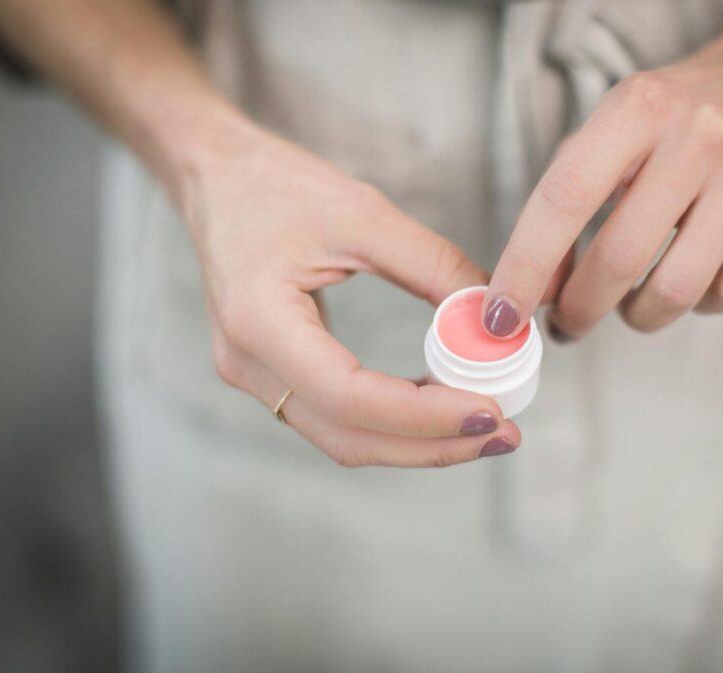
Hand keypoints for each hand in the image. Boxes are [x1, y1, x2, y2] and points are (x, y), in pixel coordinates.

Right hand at [180, 122, 519, 465]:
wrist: (217, 178)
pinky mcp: (272, 375)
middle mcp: (247, 363)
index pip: (349, 397)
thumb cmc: (277, 185)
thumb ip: (434, 265)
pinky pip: (337, 418)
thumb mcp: (364, 213)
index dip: (425, 416)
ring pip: (344, 439)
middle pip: (348, 437)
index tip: (490, 412)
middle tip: (505, 435)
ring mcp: (254, 376)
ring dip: (417, 442)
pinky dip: (394, 422)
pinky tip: (442, 407)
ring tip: (485, 428)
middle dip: (433, 445)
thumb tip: (497, 317)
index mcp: (258, 319)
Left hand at [483, 37, 722, 340]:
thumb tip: (534, 292)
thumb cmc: (672, 122)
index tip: (500, 315)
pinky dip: (698, 305)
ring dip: (637, 315)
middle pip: (620, 258)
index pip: (564, 199)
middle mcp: (702, 135)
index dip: (526, 266)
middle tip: (567, 321)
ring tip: (628, 302)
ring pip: (677, 290)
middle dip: (580, 308)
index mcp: (639, 108)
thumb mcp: (608, 135)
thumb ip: (563, 205)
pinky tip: (691, 278)